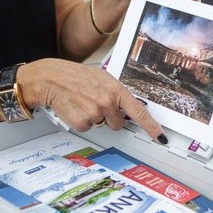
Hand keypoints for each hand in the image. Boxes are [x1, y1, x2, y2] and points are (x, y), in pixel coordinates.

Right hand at [24, 59, 166, 143]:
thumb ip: (115, 93)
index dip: (151, 126)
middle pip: (118, 124)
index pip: (139, 111)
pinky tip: (75, 108)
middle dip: (108, 117)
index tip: (160, 136)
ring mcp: (95, 112)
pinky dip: (80, 121)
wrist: (52, 78)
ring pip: (101, 125)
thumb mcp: (101, 78)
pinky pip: (87, 128)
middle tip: (95, 103)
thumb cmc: (75, 76)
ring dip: (93, 118)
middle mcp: (108, 101)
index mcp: (116, 89)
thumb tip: (126, 107)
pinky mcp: (82, 122)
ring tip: (82, 102)